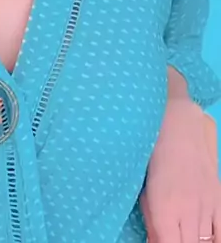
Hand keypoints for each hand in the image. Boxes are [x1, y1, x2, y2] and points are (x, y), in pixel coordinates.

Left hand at [141, 100, 220, 241]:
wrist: (178, 126)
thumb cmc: (153, 156)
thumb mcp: (145, 189)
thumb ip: (151, 221)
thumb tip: (154, 242)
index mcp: (165, 210)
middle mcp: (188, 212)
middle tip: (171, 235)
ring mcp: (206, 206)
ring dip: (194, 241)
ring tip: (184, 232)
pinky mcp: (218, 198)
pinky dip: (214, 240)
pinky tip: (204, 239)